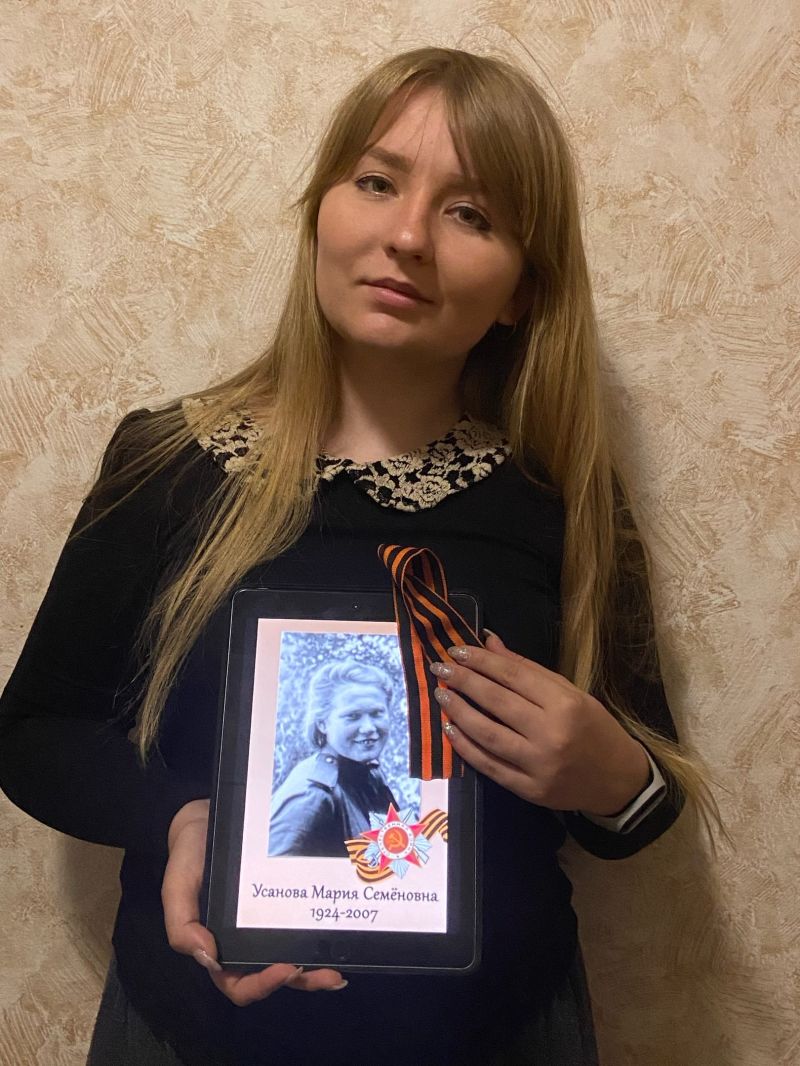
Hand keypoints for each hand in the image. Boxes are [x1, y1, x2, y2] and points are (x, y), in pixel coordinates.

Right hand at [162, 799, 345, 1003]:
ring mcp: (266, 923)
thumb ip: (181, 924)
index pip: (238, 983)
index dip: (262, 985)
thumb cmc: (190, 855)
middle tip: (328, 975)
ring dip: (315, 970)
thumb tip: (208, 958)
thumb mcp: (177, 887)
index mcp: (217, 945)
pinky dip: (318, 941)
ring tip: (337, 971)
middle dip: (301, 981)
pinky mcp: (282, 902)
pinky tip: (337, 941)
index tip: (285, 968)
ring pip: (292, 958)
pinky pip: (299, 928)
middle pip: (273, 975)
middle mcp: (244, 940)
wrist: (206, 817)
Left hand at [430, 632, 649, 815]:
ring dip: (459, 712)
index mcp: (565, 704)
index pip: (513, 676)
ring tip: (441, 696)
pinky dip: (466, 747)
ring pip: (487, 734)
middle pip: (496, 702)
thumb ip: (528, 669)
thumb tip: (489, 643)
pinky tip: (451, 730)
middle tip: (440, 669)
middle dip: (464, 681)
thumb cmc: (595, 729)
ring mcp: (538, 765)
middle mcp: (551, 734)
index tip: (456, 651)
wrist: (618, 780)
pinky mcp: (529, 790)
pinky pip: (489, 766)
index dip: (481, 661)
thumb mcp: (571, 692)